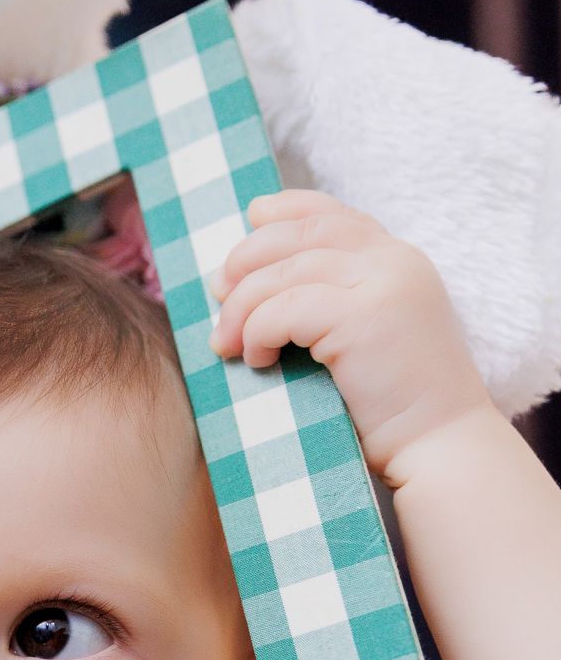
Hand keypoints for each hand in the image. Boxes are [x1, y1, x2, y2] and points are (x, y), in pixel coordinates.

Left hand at [210, 190, 494, 484]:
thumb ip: (329, 299)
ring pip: (284, 271)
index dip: (285, 211)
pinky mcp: (365, 317)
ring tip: (227, 343)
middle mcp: (395, 261)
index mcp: (399, 261)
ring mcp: (384, 284)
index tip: (249, 221)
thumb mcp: (362, 338)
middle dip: (247, 258)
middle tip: (218, 294)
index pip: (333, 214)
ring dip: (242, 306)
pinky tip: (257, 358)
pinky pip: (285, 308)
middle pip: (301, 233)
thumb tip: (245, 279)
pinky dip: (258, 330)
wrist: (441, 448)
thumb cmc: (390, 409)